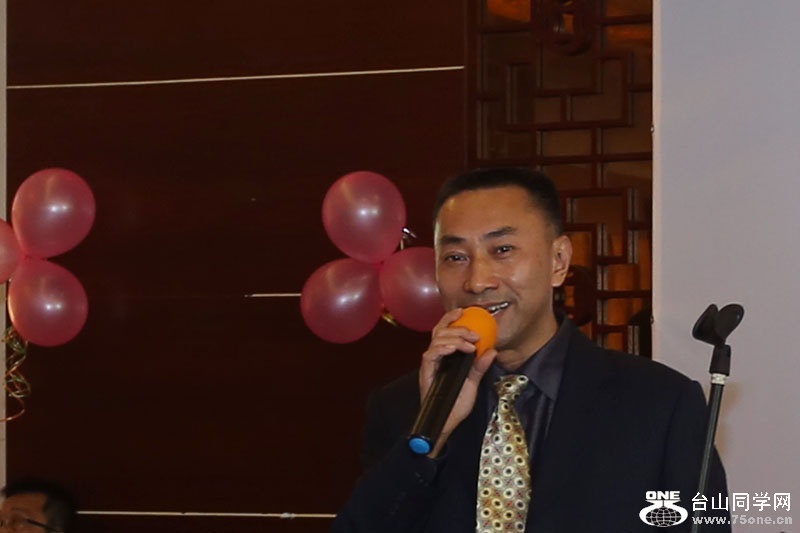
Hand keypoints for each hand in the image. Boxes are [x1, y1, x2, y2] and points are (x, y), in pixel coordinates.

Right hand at [419, 308, 497, 456]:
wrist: (446, 422)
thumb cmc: (456, 404)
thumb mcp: (473, 382)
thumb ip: (480, 366)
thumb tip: (493, 351)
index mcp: (445, 356)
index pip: (444, 330)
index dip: (451, 318)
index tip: (464, 311)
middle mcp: (435, 357)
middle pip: (439, 331)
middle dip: (457, 328)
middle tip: (474, 334)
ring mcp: (430, 364)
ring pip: (436, 340)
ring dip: (454, 338)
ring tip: (469, 345)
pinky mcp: (426, 373)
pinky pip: (430, 354)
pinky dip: (442, 348)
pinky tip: (454, 349)